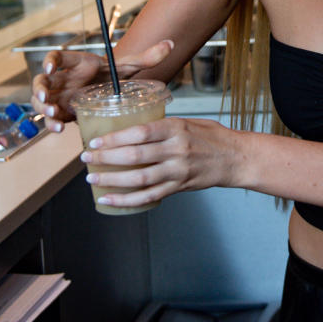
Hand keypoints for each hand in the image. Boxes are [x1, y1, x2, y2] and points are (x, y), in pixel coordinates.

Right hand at [30, 39, 173, 132]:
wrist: (106, 92)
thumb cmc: (111, 76)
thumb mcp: (127, 67)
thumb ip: (146, 57)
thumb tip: (169, 45)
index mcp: (76, 64)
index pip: (57, 57)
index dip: (50, 61)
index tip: (51, 67)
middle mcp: (63, 79)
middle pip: (42, 79)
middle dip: (39, 88)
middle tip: (44, 96)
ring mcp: (58, 95)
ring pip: (40, 99)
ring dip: (42, 106)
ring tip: (52, 113)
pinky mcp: (60, 111)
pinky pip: (49, 117)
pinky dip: (51, 123)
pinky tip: (59, 129)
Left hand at [80, 117, 240, 208]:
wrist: (235, 158)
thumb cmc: (211, 136)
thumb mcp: (187, 121)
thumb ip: (161, 126)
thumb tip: (130, 129)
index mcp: (176, 128)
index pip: (139, 132)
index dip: (114, 138)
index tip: (95, 141)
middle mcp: (176, 150)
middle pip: (135, 156)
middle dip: (106, 158)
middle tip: (87, 159)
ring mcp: (177, 171)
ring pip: (139, 179)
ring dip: (112, 181)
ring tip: (93, 180)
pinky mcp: (179, 187)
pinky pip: (149, 197)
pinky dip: (127, 200)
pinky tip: (109, 200)